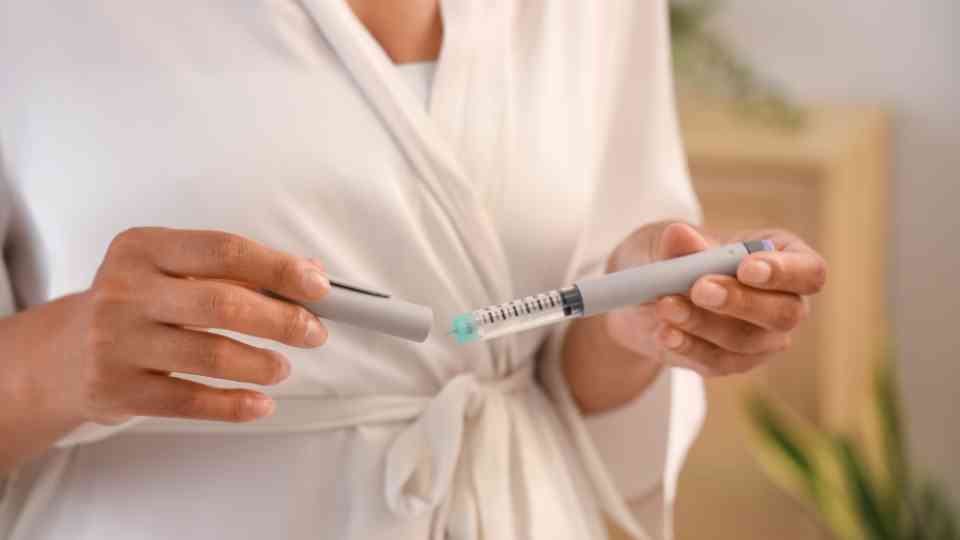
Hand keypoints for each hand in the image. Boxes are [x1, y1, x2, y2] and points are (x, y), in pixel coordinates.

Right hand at [41, 227, 329, 425]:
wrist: (63, 355)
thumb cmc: (137, 305)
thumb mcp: (172, 271)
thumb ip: (238, 270)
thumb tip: (311, 273)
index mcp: (143, 248)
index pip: (225, 250)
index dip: (279, 269)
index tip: (318, 287)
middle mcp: (125, 291)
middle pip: (222, 303)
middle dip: (281, 320)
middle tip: (313, 332)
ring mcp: (116, 342)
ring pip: (210, 355)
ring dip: (261, 364)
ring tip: (282, 368)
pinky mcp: (117, 389)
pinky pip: (189, 401)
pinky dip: (234, 405)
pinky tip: (260, 403)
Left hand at [604, 222, 825, 376]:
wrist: (643, 296)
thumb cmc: (670, 256)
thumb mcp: (667, 241)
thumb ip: (678, 244)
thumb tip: (679, 236)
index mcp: (783, 257)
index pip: (810, 272)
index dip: (784, 272)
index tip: (745, 267)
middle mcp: (783, 301)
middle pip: (786, 313)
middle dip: (742, 301)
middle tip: (700, 288)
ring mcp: (761, 338)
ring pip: (747, 340)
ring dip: (703, 323)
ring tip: (665, 305)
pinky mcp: (731, 362)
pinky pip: (717, 361)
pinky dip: (688, 346)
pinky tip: (665, 333)